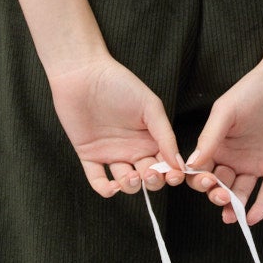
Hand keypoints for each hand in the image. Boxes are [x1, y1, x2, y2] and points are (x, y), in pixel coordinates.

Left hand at [48, 55, 186, 198]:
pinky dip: (105, 189)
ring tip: (131, 176)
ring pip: (126, 182)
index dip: (171, 174)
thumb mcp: (150, 107)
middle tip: (149, 173)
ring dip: (131, 187)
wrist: (83, 74)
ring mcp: (111, 153)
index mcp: (150, 138)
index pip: (165, 165)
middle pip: (148, 177)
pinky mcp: (89, 155)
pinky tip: (112, 186)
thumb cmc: (120, 84)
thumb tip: (179, 164)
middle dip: (152, 182)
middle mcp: (133, 149)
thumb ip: (165, 136)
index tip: (174, 176)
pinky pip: (98, 180)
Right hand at [182, 60, 262, 225]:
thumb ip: (209, 137)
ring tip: (230, 215)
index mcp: (217, 144)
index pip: (202, 169)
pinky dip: (260, 206)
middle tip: (219, 196)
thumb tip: (191, 164)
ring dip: (235, 206)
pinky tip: (251, 218)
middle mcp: (234, 157)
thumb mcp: (226, 111)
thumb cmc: (253, 90)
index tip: (202, 182)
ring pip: (242, 192)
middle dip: (216, 194)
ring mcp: (256, 164)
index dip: (199, 179)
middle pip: (220, 185)